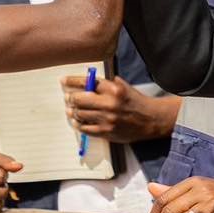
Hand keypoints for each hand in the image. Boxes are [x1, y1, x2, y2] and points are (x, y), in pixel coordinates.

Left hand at [62, 74, 179, 143]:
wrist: (150, 120)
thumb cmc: (136, 102)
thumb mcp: (123, 86)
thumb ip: (106, 84)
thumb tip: (85, 81)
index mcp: (113, 89)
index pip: (86, 82)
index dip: (71, 81)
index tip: (63, 81)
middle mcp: (109, 103)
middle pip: (79, 99)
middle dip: (71, 98)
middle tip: (69, 98)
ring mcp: (107, 119)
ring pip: (79, 114)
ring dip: (73, 111)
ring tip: (72, 110)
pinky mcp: (106, 132)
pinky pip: (85, 128)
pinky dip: (78, 124)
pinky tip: (77, 121)